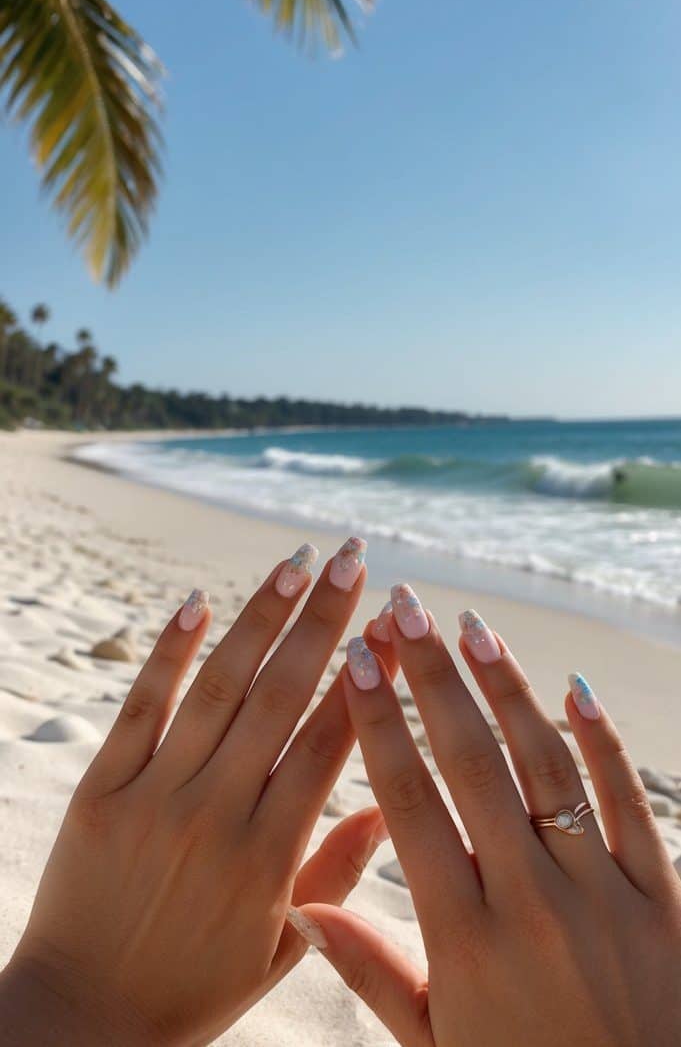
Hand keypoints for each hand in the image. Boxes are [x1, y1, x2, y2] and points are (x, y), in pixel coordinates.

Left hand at [0, 537, 391, 1045]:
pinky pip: (141, 707)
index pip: (330, 743)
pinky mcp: (103, 789)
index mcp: (269, 856)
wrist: (81, 1018)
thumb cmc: (192, 988)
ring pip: (218, 687)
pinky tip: (196, 602)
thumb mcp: (281, 948)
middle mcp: (216, 813)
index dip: (367, 677)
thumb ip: (336, 874)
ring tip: (296, 563)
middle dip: (323, 620)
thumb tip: (392, 807)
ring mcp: (155, 795)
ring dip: (260, 617)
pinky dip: (168, 653)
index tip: (394, 623)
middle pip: (281, 696)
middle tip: (353, 556)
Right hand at [290, 587, 680, 1046]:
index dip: (378, 726)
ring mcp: (603, 892)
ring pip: (545, 765)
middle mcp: (532, 899)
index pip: (409, 804)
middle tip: (403, 609)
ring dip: (504, 688)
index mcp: (466, 937)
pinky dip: (602, 741)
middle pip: (470, 763)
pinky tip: (572, 686)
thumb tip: (303, 906)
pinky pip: (629, 803)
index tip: (356, 663)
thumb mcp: (437, 1045)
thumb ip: (372, 972)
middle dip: (430, 678)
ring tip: (470, 625)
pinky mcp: (663, 895)